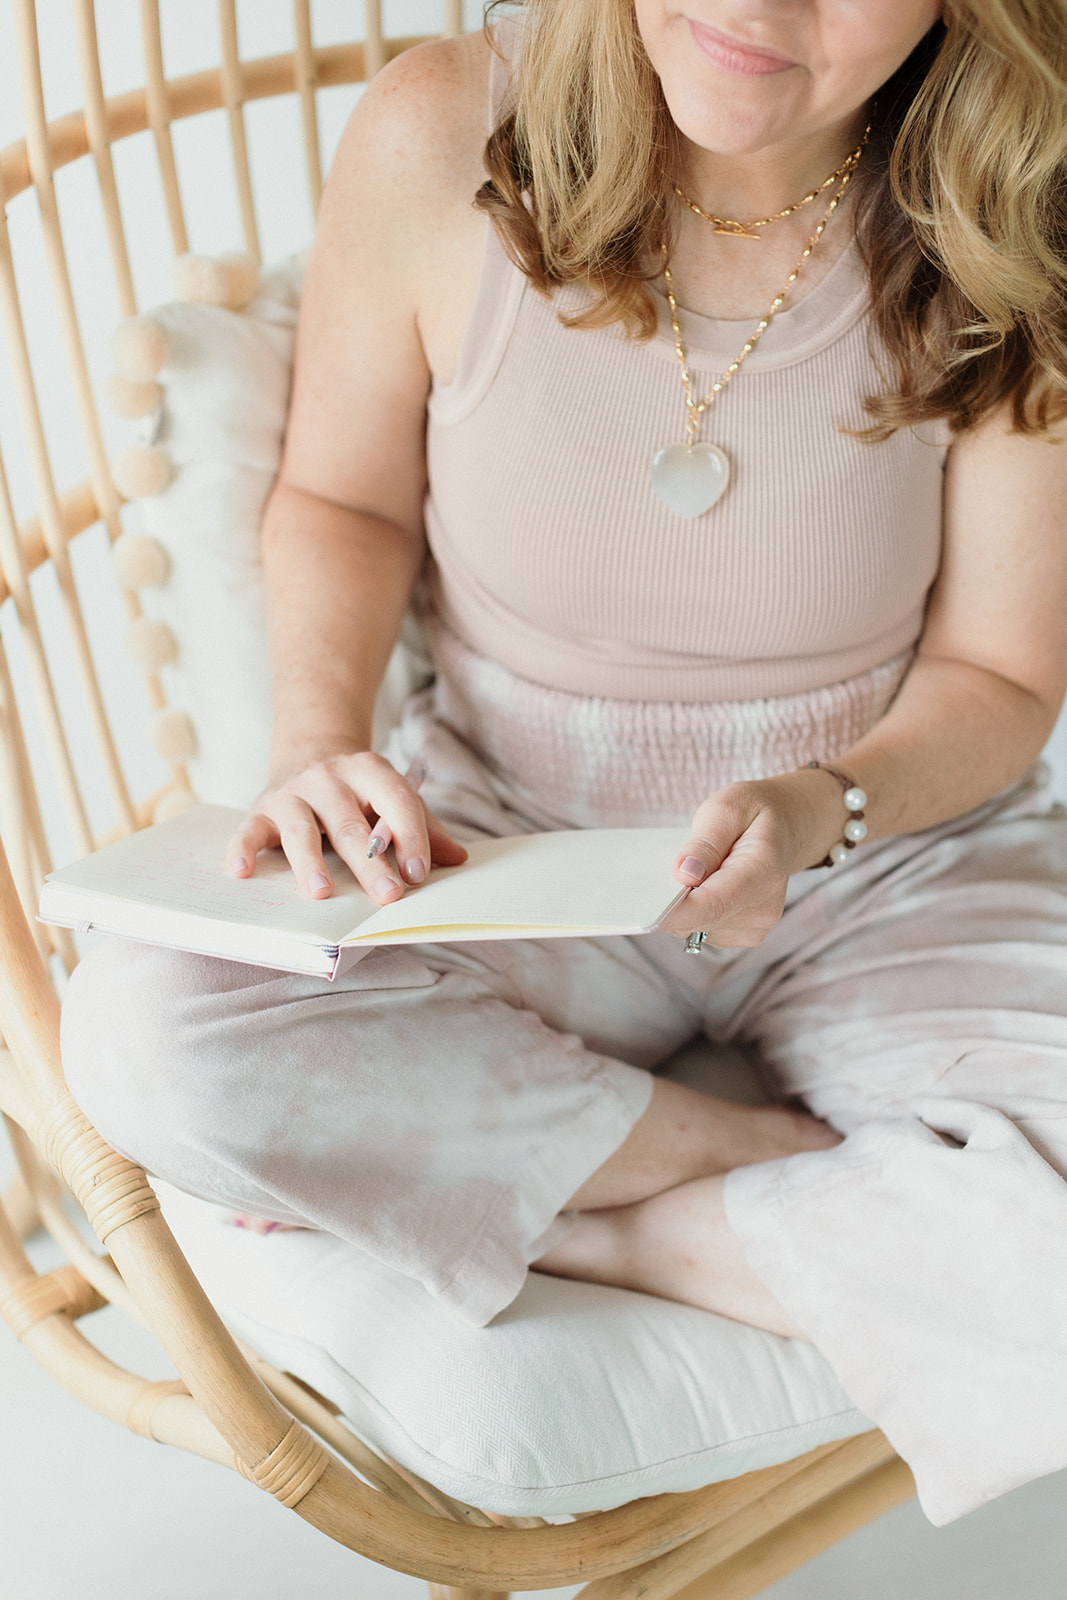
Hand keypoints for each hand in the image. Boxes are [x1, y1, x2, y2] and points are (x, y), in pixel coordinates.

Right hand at [225, 749, 467, 902]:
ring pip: (301, 829)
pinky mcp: (262, 808)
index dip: (411, 837)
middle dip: (370, 862)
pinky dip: (244, 847)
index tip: (419, 873)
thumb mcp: (392, 798)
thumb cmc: (360, 791)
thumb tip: (457, 858)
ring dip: (310, 861)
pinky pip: (251, 829)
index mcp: (371, 771)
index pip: (396, 802)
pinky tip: (242, 870)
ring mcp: (294, 792)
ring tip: (322, 892)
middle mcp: (330, 777)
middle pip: (351, 825)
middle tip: (387, 894)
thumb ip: (423, 827)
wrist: (310, 749)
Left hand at [659, 774, 836, 948]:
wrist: (785, 828)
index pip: (714, 904)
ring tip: (693, 871)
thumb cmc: (753, 814)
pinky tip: (700, 886)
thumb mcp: (728, 808)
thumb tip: (683, 875)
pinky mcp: (743, 935)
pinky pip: (701, 930)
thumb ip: (704, 842)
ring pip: (696, 927)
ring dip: (683, 904)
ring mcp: (755, 927)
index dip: (676, 911)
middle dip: (672, 900)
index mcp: (764, 873)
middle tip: (665, 868)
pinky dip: (691, 911)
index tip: (644, 909)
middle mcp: (764, 908)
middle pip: (700, 919)